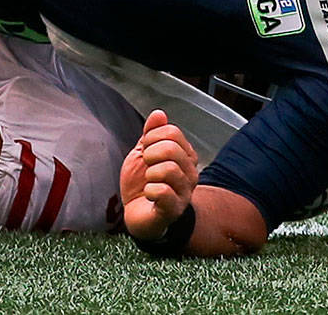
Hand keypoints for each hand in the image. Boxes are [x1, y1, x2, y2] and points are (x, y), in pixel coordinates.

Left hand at [120, 109, 198, 241]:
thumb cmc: (141, 183)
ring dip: (150, 174)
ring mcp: (185, 192)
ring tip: (149, 182)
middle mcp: (190, 173)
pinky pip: (163, 192)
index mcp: (185, 155)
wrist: (137, 213)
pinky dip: (149, 191)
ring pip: (169, 169)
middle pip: (172, 148)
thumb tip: (159, 113)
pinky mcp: (175, 209)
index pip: (172, 132)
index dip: (152, 137)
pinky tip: (149, 194)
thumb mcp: (142, 153)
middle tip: (146, 166)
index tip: (145, 150)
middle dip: (150, 155)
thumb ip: (151, 133)